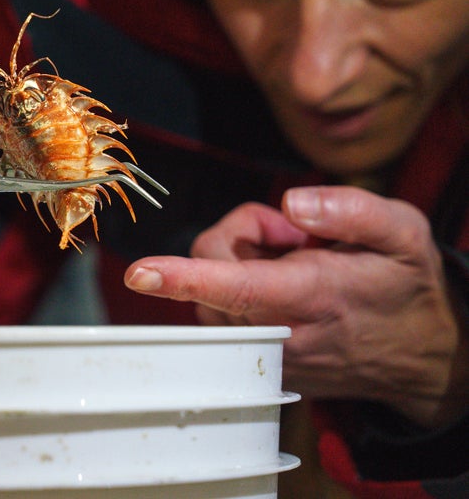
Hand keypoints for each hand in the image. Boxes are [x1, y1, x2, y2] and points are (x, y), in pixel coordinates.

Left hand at [125, 186, 467, 427]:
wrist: (424, 354)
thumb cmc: (407, 285)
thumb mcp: (404, 233)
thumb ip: (351, 210)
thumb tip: (292, 202)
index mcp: (313, 295)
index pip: (239, 286)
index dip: (184, 277)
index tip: (140, 272)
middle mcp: (281, 332)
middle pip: (211, 269)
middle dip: (239, 236)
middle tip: (295, 236)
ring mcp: (267, 353)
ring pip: (209, 292)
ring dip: (237, 264)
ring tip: (295, 264)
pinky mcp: (259, 361)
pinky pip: (220, 315)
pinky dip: (238, 291)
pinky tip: (283, 290)